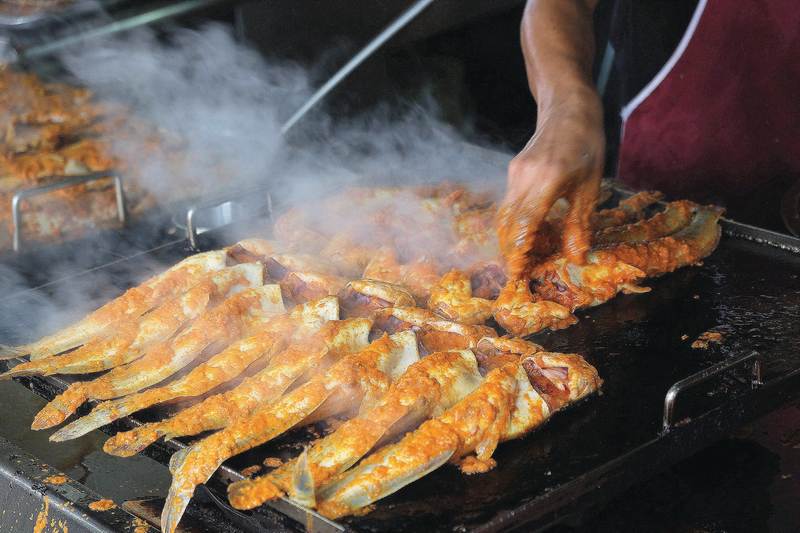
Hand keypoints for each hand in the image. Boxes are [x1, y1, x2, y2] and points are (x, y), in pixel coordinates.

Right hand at [498, 87, 604, 277]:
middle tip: (517, 272)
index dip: (518, 251)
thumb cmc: (587, 145)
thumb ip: (579, 224)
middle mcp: (525, 176)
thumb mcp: (590, 187)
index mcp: (548, 179)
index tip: (518, 273)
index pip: (524, 223)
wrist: (569, 107)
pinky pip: (508, 203)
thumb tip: (575, 257)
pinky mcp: (513, 171)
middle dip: (509, 250)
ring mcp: (515, 172)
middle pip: (507, 222)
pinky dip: (513, 223)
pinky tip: (526, 234)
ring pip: (504, 214)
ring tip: (520, 258)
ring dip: (509, 238)